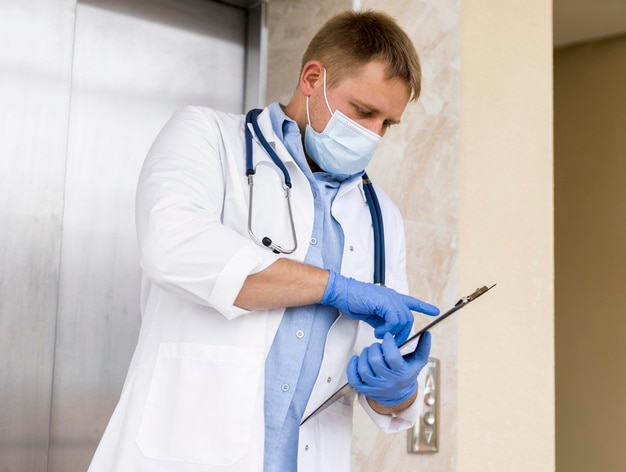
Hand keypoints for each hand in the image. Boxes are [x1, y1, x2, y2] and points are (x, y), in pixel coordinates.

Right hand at [321, 270, 438, 343]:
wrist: (342, 293)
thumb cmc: (353, 301)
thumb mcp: (372, 314)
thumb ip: (382, 320)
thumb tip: (387, 331)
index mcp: (391, 298)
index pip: (412, 301)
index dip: (424, 306)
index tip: (435, 310)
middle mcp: (393, 297)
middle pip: (408, 318)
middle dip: (403, 333)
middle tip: (392, 341)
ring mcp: (390, 299)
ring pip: (403, 321)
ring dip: (392, 332)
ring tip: (380, 335)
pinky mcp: (385, 302)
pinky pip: (394, 320)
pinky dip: (387, 329)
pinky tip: (378, 331)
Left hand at [347, 331, 430, 406]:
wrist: (399, 396)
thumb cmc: (407, 374)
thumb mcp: (418, 362)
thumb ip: (423, 348)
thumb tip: (427, 334)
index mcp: (401, 374)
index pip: (391, 356)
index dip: (387, 343)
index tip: (387, 336)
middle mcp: (388, 382)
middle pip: (375, 361)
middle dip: (374, 348)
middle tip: (377, 345)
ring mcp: (375, 387)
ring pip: (364, 369)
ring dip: (364, 355)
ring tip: (369, 352)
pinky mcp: (364, 390)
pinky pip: (354, 379)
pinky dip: (352, 367)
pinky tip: (357, 359)